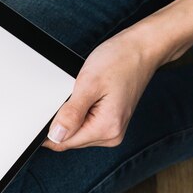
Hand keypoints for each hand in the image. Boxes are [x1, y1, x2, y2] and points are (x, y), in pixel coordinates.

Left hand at [42, 25, 170, 150]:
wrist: (141, 50)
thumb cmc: (120, 61)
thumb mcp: (88, 84)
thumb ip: (71, 114)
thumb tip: (55, 136)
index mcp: (107, 128)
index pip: (64, 142)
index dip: (50, 128)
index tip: (52, 109)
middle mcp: (112, 135)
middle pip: (70, 138)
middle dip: (64, 119)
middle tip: (74, 94)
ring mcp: (113, 130)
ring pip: (77, 132)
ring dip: (73, 115)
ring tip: (86, 93)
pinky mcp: (111, 122)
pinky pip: (86, 124)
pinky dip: (81, 112)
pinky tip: (89, 96)